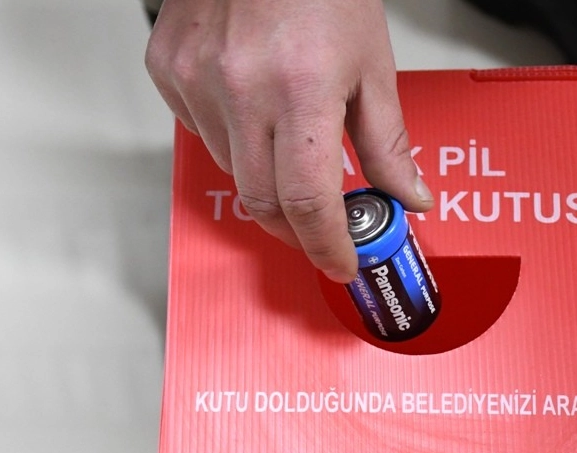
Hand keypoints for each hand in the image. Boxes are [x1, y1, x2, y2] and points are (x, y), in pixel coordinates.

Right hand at [145, 0, 433, 281]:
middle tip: (324, 233)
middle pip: (263, 204)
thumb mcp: (372, 66)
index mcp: (301, 90)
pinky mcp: (169, 71)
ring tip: (294, 156)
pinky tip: (255, 116)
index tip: (341, 262)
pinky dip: (234, 142)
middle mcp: (240, 90)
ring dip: (268, 184)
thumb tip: (408, 195)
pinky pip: (201, 134)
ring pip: (232, 172)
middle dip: (298, 232)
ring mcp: (196, 81)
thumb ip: (388, 142)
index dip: (327, 246)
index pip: (309, 203)